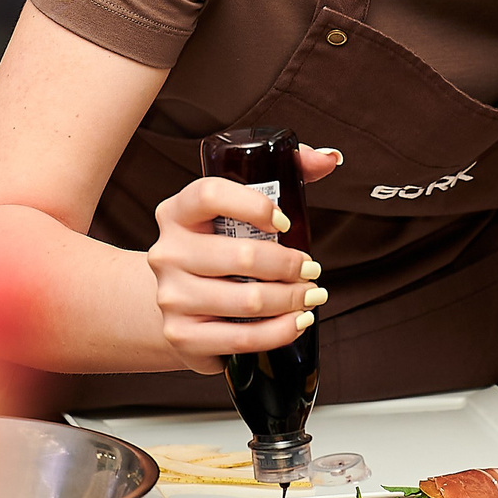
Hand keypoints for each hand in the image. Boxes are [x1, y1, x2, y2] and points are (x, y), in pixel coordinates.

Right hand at [147, 145, 340, 373]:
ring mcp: (171, 298)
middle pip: (242, 255)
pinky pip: (242, 339)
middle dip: (291, 264)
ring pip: (248, 300)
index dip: (253, 205)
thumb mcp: (237, 212)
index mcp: (176, 213)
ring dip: (292, 299)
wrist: (179, 303)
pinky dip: (280, 331)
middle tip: (312, 268)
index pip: (209, 195)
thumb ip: (285, 175)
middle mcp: (167, 253)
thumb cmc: (218, 250)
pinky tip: (298, 321)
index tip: (285, 221)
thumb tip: (329, 158)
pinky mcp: (183, 336)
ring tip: (311, 295)